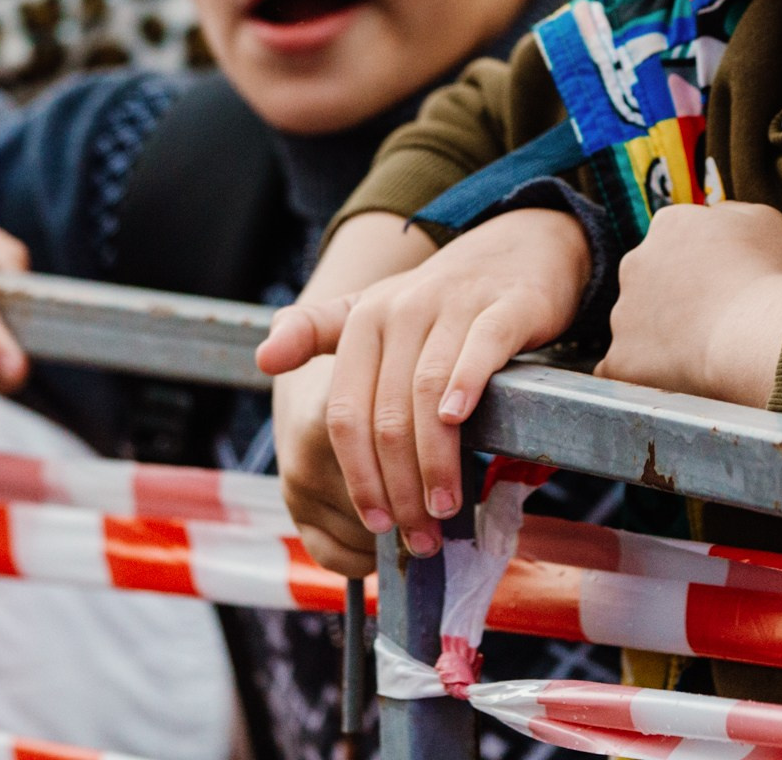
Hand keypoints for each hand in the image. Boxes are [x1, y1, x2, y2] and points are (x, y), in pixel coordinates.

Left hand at [258, 208, 588, 564]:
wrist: (518, 248)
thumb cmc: (440, 298)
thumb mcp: (374, 310)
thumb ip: (316, 334)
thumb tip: (263, 359)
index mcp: (364, 320)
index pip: (346, 412)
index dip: (358, 473)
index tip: (375, 523)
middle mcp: (402, 310)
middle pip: (387, 415)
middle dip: (400, 486)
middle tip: (417, 533)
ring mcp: (453, 307)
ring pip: (428, 395)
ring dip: (435, 462)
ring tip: (443, 508)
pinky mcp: (503, 308)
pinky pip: (478, 351)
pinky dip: (464, 388)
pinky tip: (459, 423)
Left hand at [597, 201, 781, 407]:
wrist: (760, 336)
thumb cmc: (770, 277)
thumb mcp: (762, 220)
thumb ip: (727, 214)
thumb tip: (713, 219)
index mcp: (669, 225)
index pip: (677, 240)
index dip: (703, 264)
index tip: (726, 284)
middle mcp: (634, 263)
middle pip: (651, 281)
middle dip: (675, 298)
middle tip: (716, 320)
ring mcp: (623, 314)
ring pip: (637, 325)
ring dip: (662, 337)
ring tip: (706, 352)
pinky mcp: (621, 360)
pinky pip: (626, 369)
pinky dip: (648, 375)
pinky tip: (681, 378)